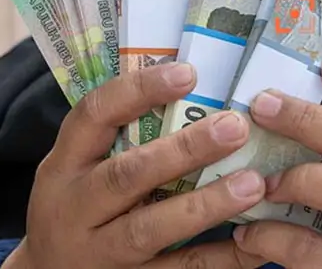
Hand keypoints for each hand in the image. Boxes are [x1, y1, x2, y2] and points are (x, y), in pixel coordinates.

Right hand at [5, 62, 266, 267]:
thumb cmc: (81, 205)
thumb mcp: (81, 167)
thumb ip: (123, 135)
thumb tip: (197, 86)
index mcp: (65, 164)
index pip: (94, 115)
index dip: (139, 90)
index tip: (188, 72)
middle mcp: (76, 207)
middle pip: (127, 176)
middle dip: (183, 150)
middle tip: (235, 126)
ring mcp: (100, 252)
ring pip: (150, 230)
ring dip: (205, 206)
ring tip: (253, 184)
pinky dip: (221, 258)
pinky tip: (257, 241)